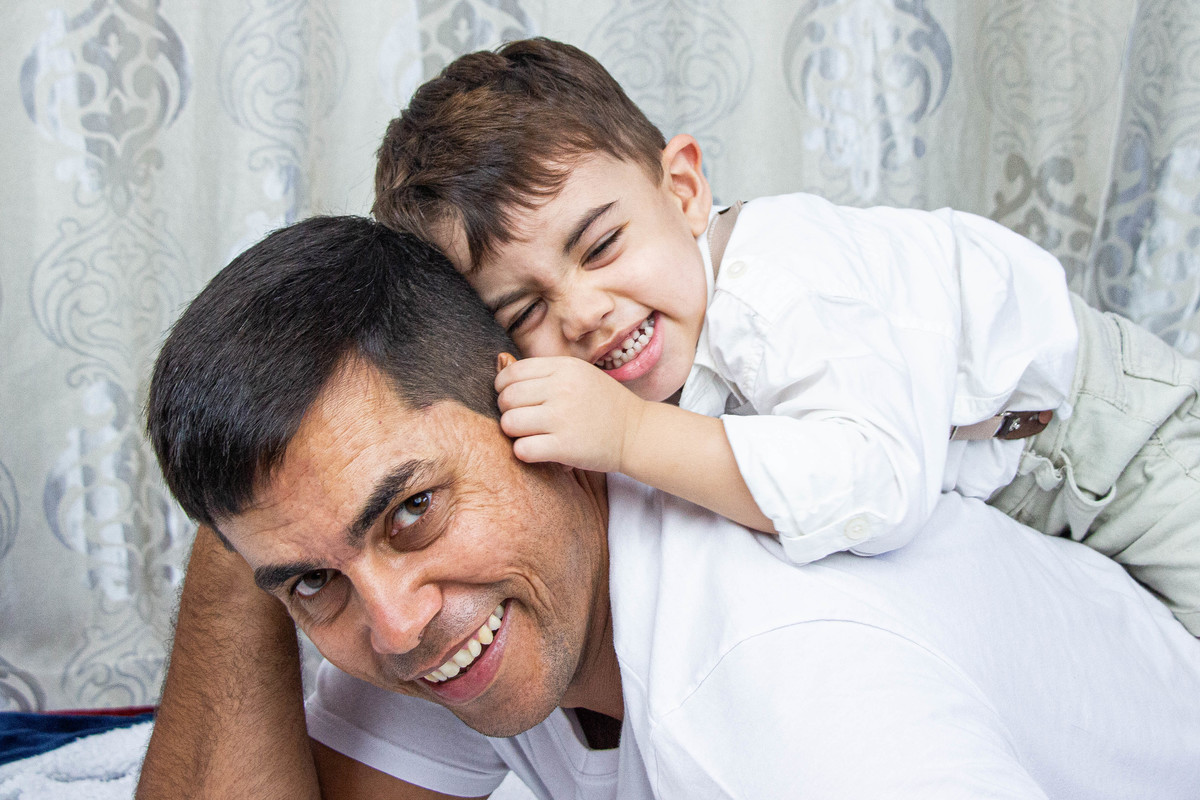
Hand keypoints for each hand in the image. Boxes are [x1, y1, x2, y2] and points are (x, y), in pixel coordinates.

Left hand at [495, 355, 645, 472]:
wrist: (637, 432)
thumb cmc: (604, 404)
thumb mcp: (578, 375)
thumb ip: (543, 372)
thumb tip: (500, 361)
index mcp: (564, 368)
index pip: (512, 373)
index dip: (503, 387)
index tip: (513, 398)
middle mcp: (562, 389)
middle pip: (507, 398)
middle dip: (508, 410)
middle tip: (522, 418)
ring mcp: (563, 418)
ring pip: (509, 423)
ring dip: (514, 432)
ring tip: (530, 434)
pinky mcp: (565, 447)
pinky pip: (522, 449)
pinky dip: (524, 452)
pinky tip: (537, 449)